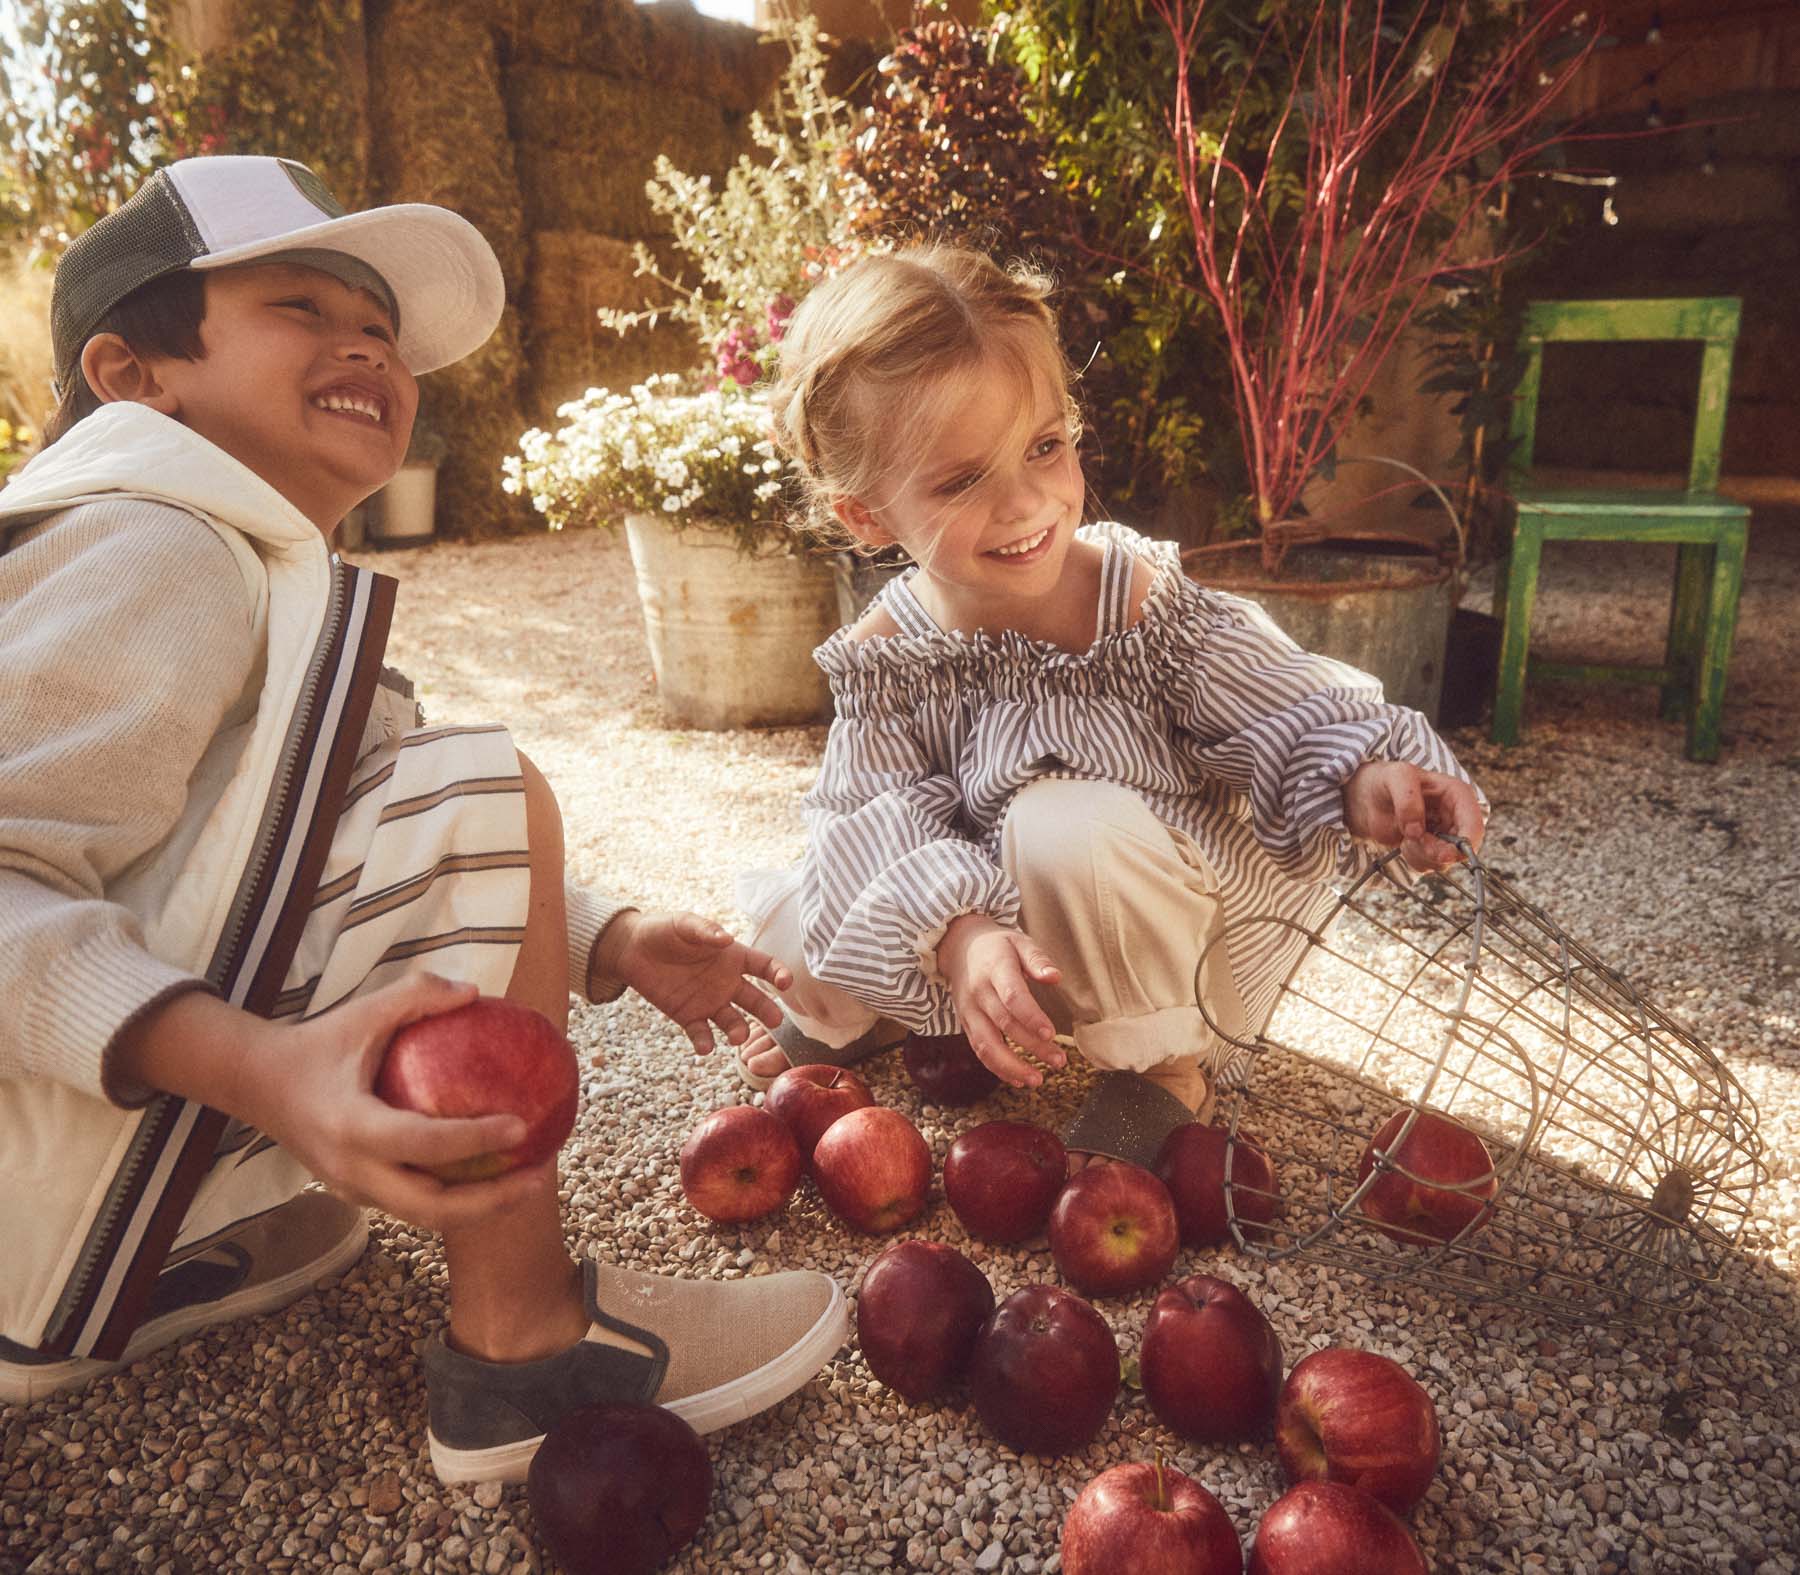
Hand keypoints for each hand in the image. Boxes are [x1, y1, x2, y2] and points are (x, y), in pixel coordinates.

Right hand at [224, 973, 550, 1232]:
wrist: (257, 1085)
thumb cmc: (316, 1044)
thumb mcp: (363, 1012)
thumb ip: (416, 996)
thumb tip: (474, 993)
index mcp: (353, 1127)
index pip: (424, 1145)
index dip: (475, 1140)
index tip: (522, 1127)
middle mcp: (353, 1170)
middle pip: (432, 1208)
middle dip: (491, 1201)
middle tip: (540, 1175)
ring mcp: (353, 1190)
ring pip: (426, 1217)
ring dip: (481, 1208)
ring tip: (530, 1182)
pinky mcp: (358, 1194)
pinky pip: (414, 1207)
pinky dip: (457, 1200)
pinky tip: (494, 1177)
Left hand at [600, 910, 791, 1053]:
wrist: (631, 949)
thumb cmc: (662, 930)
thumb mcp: (683, 923)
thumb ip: (705, 931)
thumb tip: (726, 939)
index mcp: (733, 957)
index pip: (763, 966)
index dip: (778, 973)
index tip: (785, 983)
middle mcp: (727, 983)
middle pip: (756, 1000)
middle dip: (767, 1011)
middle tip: (775, 1021)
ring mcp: (709, 1002)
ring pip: (733, 1022)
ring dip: (739, 1031)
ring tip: (738, 1037)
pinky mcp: (688, 1017)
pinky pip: (702, 1034)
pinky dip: (705, 1042)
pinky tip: (705, 1046)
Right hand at [934, 915, 1066, 1087]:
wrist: (958, 948)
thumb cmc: (997, 947)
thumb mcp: (1019, 942)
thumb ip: (1037, 959)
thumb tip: (1055, 977)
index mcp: (994, 968)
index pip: (1012, 996)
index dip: (1031, 1017)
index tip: (1051, 1034)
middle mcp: (978, 992)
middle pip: (1004, 1024)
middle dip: (1032, 1046)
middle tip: (1059, 1060)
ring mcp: (969, 1011)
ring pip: (987, 1044)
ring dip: (1012, 1066)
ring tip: (1037, 1080)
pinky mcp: (966, 1024)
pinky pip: (979, 1050)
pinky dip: (998, 1068)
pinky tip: (1018, 1079)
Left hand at [1342, 761, 1485, 871]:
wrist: (1370, 797)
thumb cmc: (1387, 780)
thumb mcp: (1396, 777)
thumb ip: (1407, 800)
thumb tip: (1416, 830)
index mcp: (1458, 795)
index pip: (1474, 826)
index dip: (1465, 845)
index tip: (1444, 854)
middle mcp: (1457, 817)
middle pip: (1462, 850)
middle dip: (1436, 852)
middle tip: (1411, 841)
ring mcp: (1446, 835)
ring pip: (1445, 861)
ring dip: (1422, 855)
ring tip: (1405, 836)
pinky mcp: (1432, 849)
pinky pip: (1430, 865)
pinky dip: (1415, 859)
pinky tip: (1404, 842)